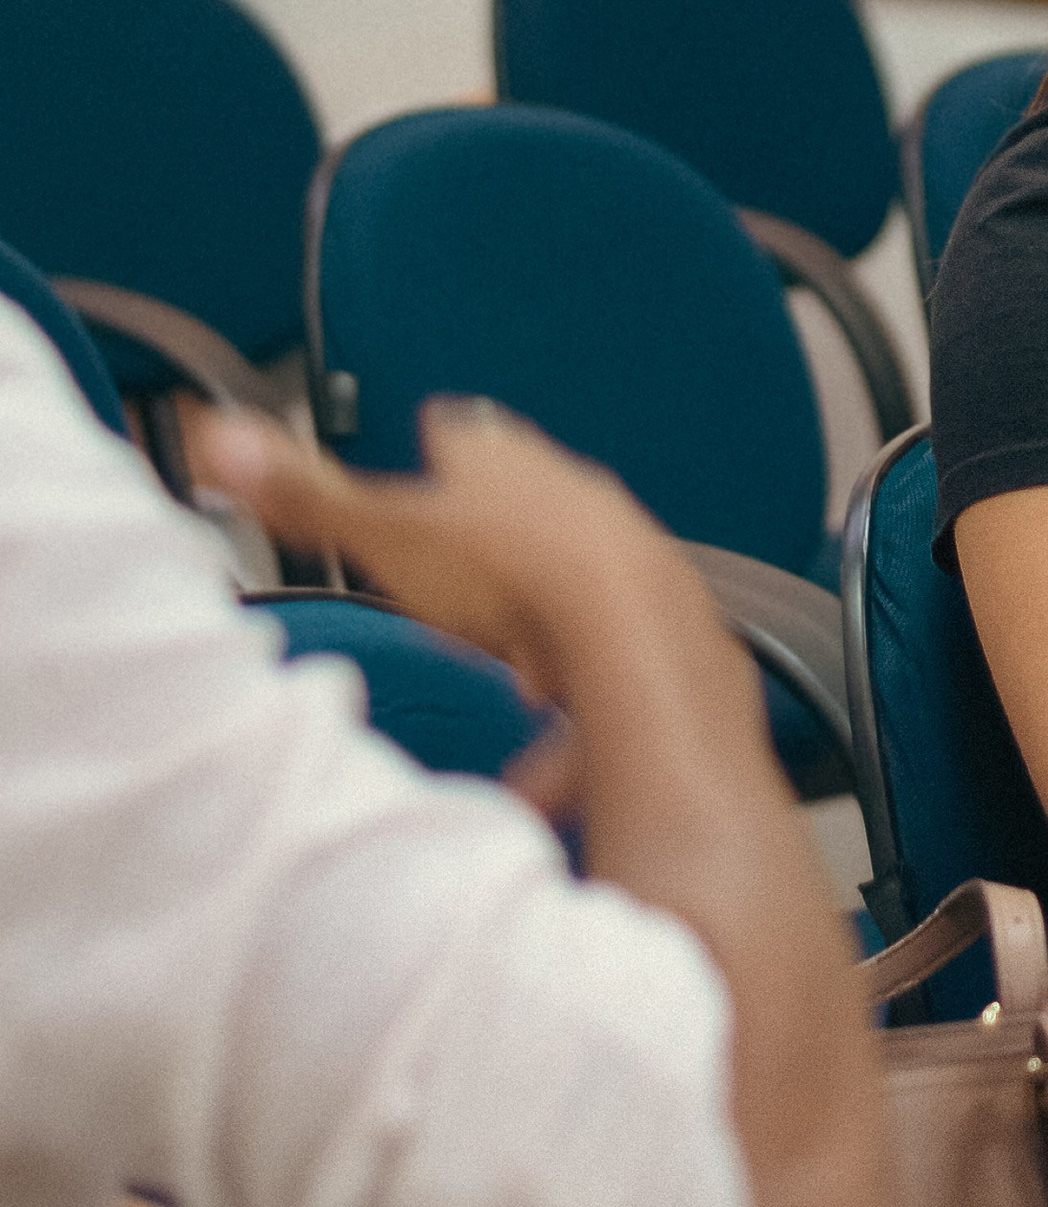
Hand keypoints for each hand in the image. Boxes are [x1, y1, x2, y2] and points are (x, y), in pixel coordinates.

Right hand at [191, 403, 727, 717]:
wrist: (639, 634)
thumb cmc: (513, 579)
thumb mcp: (386, 533)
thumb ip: (304, 495)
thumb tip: (223, 440)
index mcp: (506, 467)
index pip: (467, 439)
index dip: (443, 448)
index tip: (433, 447)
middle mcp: (577, 501)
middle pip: (532, 505)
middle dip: (497, 533)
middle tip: (464, 568)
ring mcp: (630, 561)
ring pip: (578, 586)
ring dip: (544, 628)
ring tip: (516, 678)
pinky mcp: (666, 629)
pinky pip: (608, 674)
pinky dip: (575, 721)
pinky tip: (544, 768)